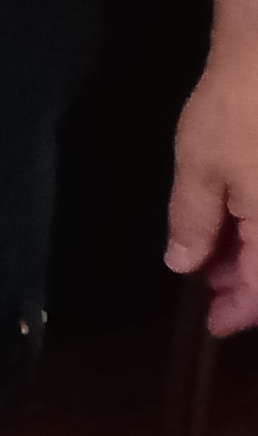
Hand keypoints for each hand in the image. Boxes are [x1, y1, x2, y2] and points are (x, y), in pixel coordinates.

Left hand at [172, 47, 257, 334]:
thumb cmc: (238, 111)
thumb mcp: (201, 169)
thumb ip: (193, 223)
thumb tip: (185, 264)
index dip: (239, 312)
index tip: (212, 324)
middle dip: (247, 285)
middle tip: (208, 286)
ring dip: (255, 257)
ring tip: (216, 255)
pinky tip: (238, 223)